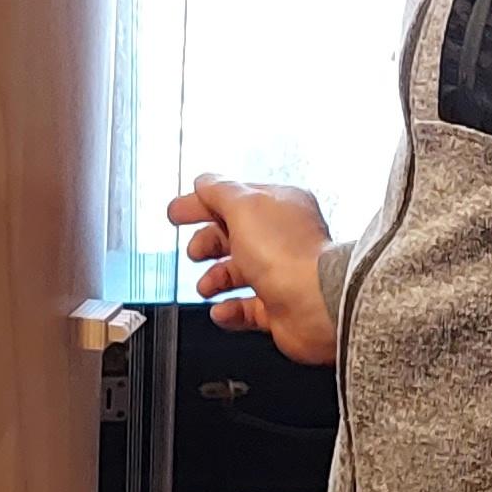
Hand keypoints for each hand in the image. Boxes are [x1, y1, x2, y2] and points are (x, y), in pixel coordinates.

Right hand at [166, 177, 336, 366]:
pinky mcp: (280, 307)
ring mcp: (282, 274)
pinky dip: (229, 310)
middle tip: (194, 251)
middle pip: (234, 236)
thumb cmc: (288, 253)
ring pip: (239, 273)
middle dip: (207, 243)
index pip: (234, 200)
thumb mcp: (243, 206)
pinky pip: (247, 309)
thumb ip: (219, 191)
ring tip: (205, 285)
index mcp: (279, 206)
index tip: (177, 213)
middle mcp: (283, 239)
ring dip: (215, 278)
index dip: (202, 204)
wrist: (315, 304)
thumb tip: (204, 182)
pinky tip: (220, 309)